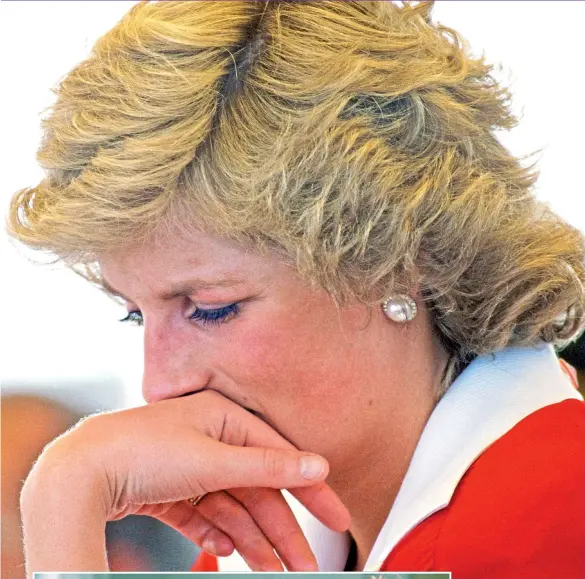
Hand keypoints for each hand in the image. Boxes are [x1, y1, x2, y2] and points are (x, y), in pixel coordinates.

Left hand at [21, 390, 350, 573]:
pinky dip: (216, 533)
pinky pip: (204, 514)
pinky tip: (224, 551)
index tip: (337, 518)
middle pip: (257, 489)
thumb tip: (317, 464)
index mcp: (224, 418)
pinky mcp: (169, 489)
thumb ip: (268, 466)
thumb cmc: (144, 451)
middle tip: (304, 565)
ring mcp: (188, 464)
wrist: (77, 473)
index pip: (279, 456)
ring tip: (272, 571)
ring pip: (232, 506)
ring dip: (252, 540)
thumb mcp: (213, 459)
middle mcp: (209, 438)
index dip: (310, 489)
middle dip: (280, 529)